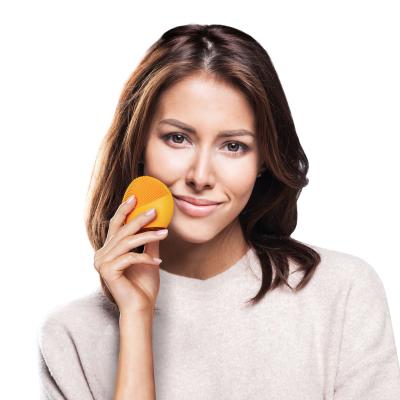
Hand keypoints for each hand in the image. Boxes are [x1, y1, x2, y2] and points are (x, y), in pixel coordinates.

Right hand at [93, 197, 167, 314]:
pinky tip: (158, 261)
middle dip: (139, 219)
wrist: (141, 307)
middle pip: (121, 230)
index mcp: (109, 250)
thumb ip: (148, 241)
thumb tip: (157, 223)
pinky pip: (129, 257)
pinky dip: (145, 258)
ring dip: (148, 236)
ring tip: (164, 233)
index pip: (116, 226)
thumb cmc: (143, 285)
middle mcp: (102, 254)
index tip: (135, 197)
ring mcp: (102, 263)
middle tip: (155, 211)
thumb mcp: (148, 257)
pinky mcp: (107, 271)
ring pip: (127, 242)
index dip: (124, 210)